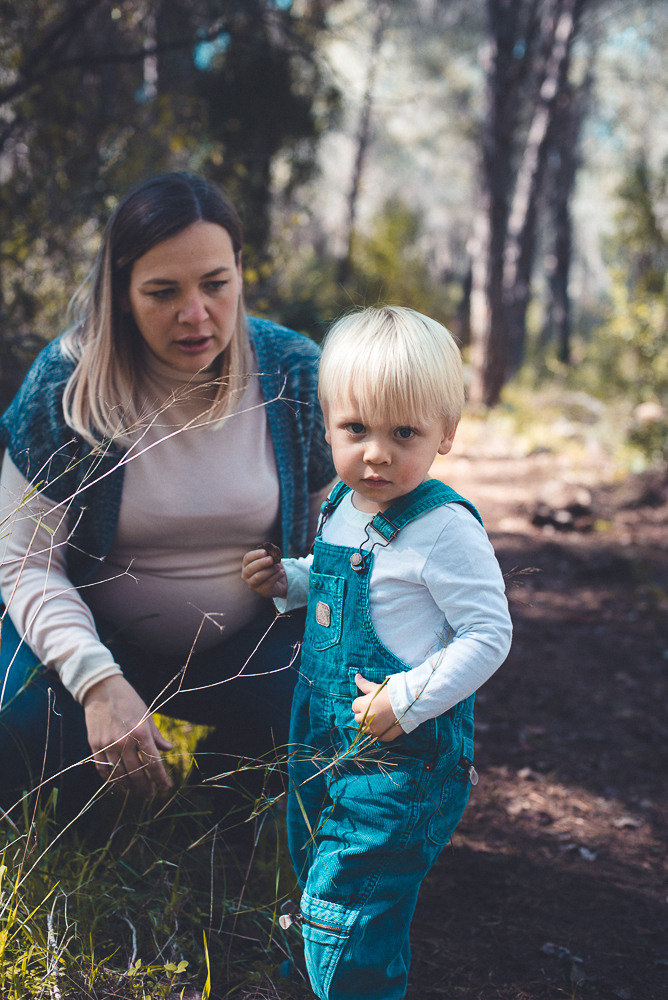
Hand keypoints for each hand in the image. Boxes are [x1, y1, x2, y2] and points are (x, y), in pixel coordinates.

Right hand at [82, 675, 172, 796]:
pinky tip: (119, 783)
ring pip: (119, 775)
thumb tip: (168, 749)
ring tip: (137, 790)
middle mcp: (123, 742)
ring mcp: (107, 745)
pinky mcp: (95, 746)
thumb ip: (156, 736)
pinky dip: (111, 779)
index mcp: (140, 733)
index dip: (161, 779)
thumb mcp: (147, 715)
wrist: (101, 689)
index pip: (153, 763)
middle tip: (150, 793)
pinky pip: (103, 769)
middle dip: (145, 787)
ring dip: (129, 786)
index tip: (166, 787)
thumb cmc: (129, 701)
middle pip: (136, 773)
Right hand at [241, 548, 287, 598]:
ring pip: (258, 576)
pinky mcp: (261, 591)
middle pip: (250, 568)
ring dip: (270, 570)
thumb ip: (270, 554)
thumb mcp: (271, 559)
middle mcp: (246, 575)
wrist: (279, 581)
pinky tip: (281, 572)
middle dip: (261, 563)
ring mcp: (252, 584)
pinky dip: (276, 575)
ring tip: (279, 566)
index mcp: (246, 565)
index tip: (265, 551)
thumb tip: (272, 551)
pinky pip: (268, 582)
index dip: (255, 554)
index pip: (247, 558)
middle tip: (271, 559)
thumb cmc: (271, 567)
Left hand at [352, 673, 404, 741]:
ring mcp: (374, 729)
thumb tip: (356, 676)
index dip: (362, 703)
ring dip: (369, 724)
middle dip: (364, 714)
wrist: (409, 704)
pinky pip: (374, 735)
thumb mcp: (377, 688)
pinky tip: (384, 725)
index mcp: (363, 706)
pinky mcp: (382, 736)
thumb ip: (364, 684)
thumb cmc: (392, 694)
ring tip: (379, 718)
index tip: (370, 702)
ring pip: (364, 728)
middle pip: (358, 718)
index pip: (355, 706)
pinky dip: (377, 731)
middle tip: (375, 709)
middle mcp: (366, 719)